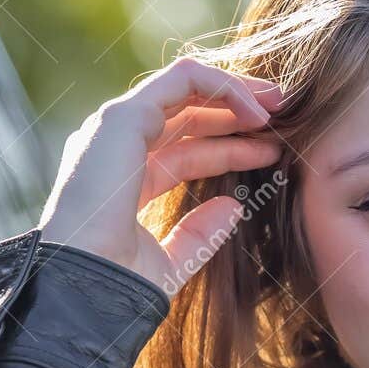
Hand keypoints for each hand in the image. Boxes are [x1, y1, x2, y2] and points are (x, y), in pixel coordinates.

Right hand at [37, 56, 283, 292]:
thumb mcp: (170, 261)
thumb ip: (198, 235)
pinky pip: (183, 79)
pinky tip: (256, 112)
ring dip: (236, 91)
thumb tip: (232, 207)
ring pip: (186, 87)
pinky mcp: (122, 117)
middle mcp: (115, 147)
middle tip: (284, 115)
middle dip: (237, 110)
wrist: (84, 288)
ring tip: (279, 104)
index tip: (272, 154)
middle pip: (186, 114)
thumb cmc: (118, 285)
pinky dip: (224, 87)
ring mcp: (115, 128)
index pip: (185, 152)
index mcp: (123, 179)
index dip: (231, 148)